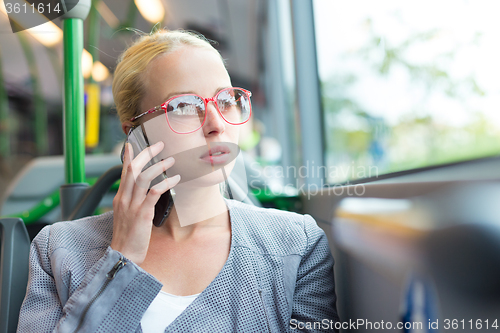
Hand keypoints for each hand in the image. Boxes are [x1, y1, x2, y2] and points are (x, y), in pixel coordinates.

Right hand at [111, 142, 179, 264]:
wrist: (123, 255)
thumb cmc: (128, 237)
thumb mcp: (126, 215)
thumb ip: (132, 202)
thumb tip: (144, 193)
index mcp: (120, 197)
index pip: (123, 171)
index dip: (128, 156)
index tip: (132, 143)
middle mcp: (124, 198)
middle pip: (133, 168)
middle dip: (146, 153)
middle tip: (159, 144)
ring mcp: (132, 205)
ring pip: (143, 177)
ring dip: (158, 166)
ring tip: (171, 160)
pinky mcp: (142, 214)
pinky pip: (154, 193)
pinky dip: (165, 183)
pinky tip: (175, 179)